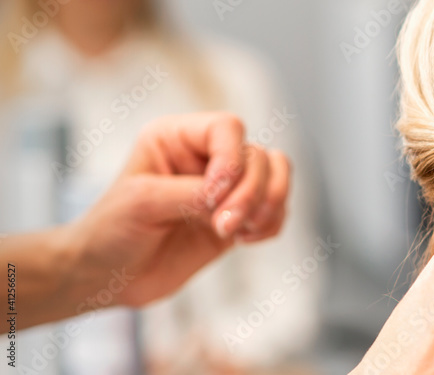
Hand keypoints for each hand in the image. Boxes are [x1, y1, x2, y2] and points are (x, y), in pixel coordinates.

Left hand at [66, 112, 290, 307]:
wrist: (108, 277)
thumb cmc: (111, 231)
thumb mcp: (142, 202)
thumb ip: (191, 193)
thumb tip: (230, 197)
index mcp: (176, 137)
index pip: (227, 129)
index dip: (231, 161)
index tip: (212, 198)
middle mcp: (205, 156)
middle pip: (258, 156)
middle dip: (250, 194)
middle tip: (223, 228)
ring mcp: (225, 188)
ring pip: (276, 175)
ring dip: (269, 205)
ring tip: (241, 232)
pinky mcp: (238, 218)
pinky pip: (276, 210)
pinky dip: (271, 224)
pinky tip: (244, 240)